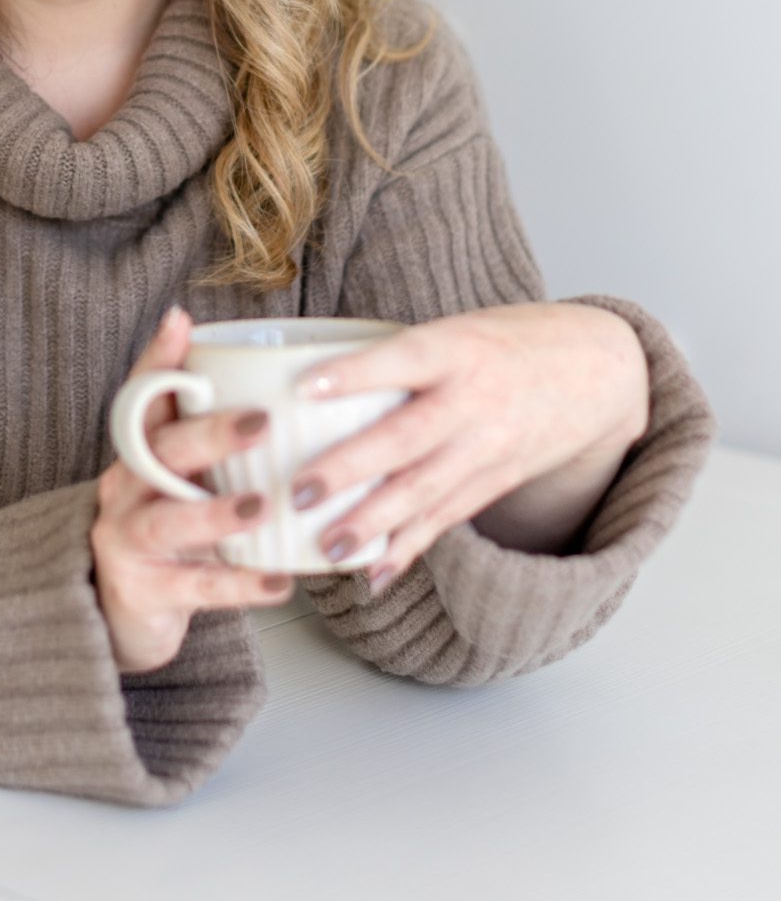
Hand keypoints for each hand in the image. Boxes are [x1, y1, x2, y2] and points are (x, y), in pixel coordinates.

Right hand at [91, 306, 294, 672]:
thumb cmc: (171, 535)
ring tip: (261, 506)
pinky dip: (238, 584)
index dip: (159, 360)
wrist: (123, 613)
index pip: (142, 397)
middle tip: (261, 422)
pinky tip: (278, 582)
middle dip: (210, 434)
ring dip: (216, 512)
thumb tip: (272, 385)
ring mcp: (127, 540)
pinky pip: (194, 586)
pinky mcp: (142, 591)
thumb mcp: (183, 481)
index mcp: (138, 454)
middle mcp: (125, 489)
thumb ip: (214, 440)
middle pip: (159, 452)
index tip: (181, 323)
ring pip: (168, 521)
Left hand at [286, 301, 649, 589]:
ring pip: (425, 490)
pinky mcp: (496, 480)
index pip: (403, 358)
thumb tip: (314, 383)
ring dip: (373, 523)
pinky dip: (409, 548)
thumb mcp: (459, 327)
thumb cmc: (511, 339)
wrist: (602, 367)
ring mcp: (488, 446)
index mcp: (458, 348)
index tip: (304, 388)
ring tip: (327, 547)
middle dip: (350, 468)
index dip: (355, 373)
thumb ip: (400, 355)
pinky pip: (447, 518)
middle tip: (298, 491)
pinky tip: (375, 573)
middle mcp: (473, 400)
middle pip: (406, 437)